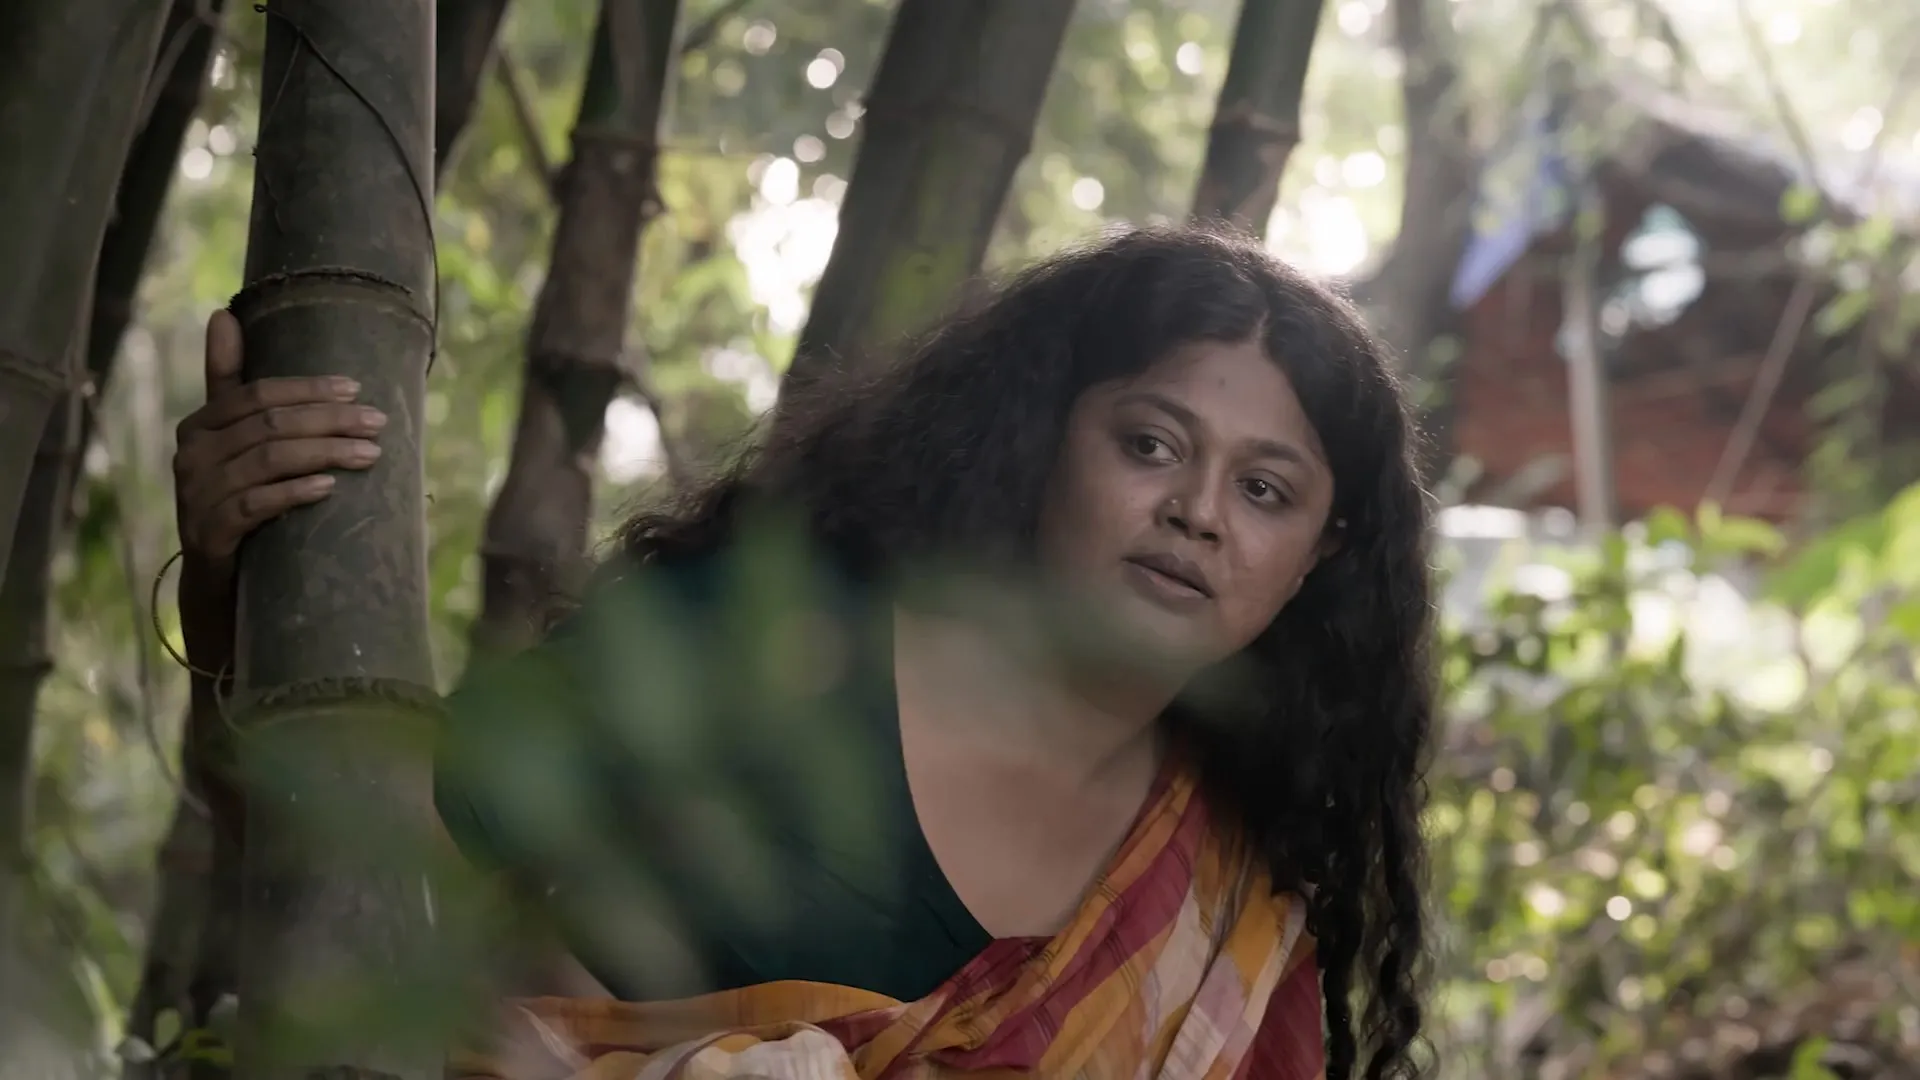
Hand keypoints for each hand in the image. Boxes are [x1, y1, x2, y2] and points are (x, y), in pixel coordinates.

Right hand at [171, 309, 387, 671]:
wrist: (219, 583)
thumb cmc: (235, 500)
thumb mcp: (233, 441)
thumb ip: (231, 384)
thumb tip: (222, 313)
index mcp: (199, 427)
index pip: (256, 395)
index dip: (309, 390)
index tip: (357, 389)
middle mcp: (190, 457)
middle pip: (269, 425)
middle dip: (329, 419)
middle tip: (379, 422)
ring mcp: (196, 497)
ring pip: (267, 462)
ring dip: (325, 453)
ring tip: (370, 453)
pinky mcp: (209, 535)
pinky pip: (255, 505)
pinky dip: (294, 493)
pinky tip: (329, 487)